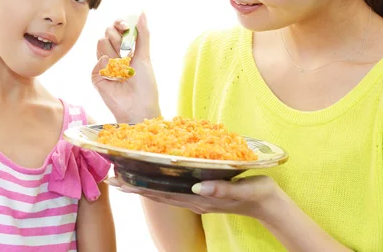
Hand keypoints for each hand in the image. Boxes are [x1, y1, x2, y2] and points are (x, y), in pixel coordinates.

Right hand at [92, 12, 160, 122]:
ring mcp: (104, 65)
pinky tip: (115, 74)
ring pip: (101, 44)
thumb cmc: (146, 85)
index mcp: (126, 50)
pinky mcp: (96, 76)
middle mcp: (114, 56)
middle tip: (127, 52)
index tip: (124, 26)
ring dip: (115, 52)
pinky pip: (98, 61)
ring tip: (124, 67)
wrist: (139, 106)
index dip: (119, 24)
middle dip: (118, 39)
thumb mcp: (145, 56)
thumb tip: (142, 12)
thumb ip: (143, 34)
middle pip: (108, 33)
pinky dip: (106, 65)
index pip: (117, 29)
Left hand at [105, 175, 280, 218]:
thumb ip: (221, 189)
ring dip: (144, 186)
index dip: (140, 187)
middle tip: (112, 178)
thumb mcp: (242, 190)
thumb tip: (196, 186)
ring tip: (126, 178)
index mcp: (200, 199)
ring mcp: (197, 199)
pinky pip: (175, 190)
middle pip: (158, 194)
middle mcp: (194, 200)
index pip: (163, 193)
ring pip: (164, 192)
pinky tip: (154, 177)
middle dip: (134, 187)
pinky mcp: (203, 195)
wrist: (269, 205)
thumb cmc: (257, 194)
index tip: (120, 180)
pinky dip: (160, 184)